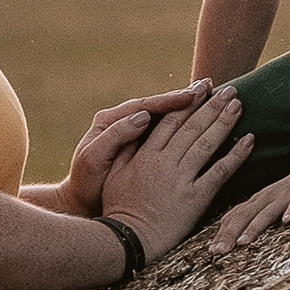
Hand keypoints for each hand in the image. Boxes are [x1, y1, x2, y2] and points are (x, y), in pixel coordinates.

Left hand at [42, 80, 214, 216]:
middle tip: (208, 87)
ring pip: (162, 117)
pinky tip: (198, 122)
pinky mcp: (139, 147)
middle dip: (182, 97)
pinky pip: (163, 132)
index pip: (144, 105)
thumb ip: (116, 136)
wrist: (81, 202)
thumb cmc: (86, 182)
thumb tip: (142, 116)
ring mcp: (131, 133)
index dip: (169, 100)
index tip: (191, 95)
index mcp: (110, 120)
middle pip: (156, 105)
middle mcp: (122, 122)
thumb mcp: (94, 158)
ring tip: (208, 97)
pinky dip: (180, 126)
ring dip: (185, 108)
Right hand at [100, 86, 253, 261]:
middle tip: (230, 89)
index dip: (187, 102)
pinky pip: (220, 172)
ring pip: (207, 143)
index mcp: (146, 155)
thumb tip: (138, 122)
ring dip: (225, 122)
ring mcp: (181, 179)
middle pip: (192, 127)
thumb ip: (125, 146)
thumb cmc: (119, 208)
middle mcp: (165, 162)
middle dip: (212, 105)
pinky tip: (249, 140)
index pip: (170, 120)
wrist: (129, 241)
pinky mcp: (196, 198)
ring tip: (239, 105)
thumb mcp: (113, 173)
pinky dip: (236, 155)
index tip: (201, 88)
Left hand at [210, 160, 289, 253]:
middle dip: (230, 235)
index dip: (221, 234)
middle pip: (244, 218)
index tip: (210, 252)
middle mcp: (266, 199)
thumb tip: (223, 228)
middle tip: (217, 252)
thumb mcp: (265, 203)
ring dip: (254, 227)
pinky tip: (289, 222)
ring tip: (243, 242)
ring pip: (267, 213)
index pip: (233, 219)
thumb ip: (246, 214)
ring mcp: (284, 196)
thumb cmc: (289, 191)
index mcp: (255, 202)